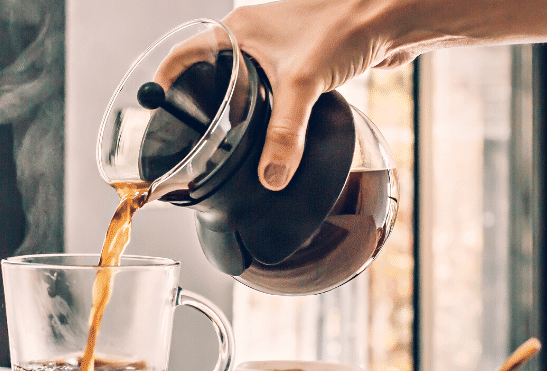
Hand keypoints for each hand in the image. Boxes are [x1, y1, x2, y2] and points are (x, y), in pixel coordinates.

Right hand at [156, 0, 414, 190]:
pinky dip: (266, 108)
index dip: (164, 85)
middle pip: (209, 72)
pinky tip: (270, 129)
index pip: (182, 57)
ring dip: (234, 107)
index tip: (154, 114)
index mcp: (236, 30)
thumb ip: (284, 136)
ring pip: (242, 81)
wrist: (391, 13)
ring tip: (226, 140)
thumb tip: (270, 177)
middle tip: (192, 137)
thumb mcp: (303, 86)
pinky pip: (271, 86)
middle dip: (200, 104)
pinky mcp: (302, 59)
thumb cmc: (344, 25)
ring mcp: (277, 47)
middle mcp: (252, 36)